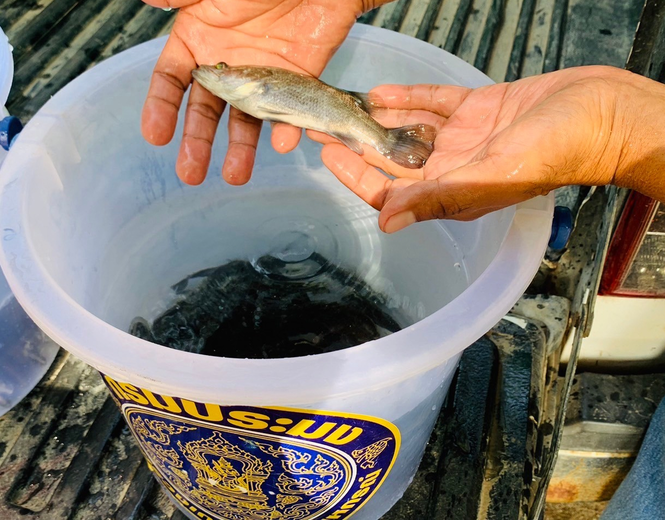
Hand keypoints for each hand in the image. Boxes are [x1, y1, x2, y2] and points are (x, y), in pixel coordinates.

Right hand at [140, 0, 386, 185]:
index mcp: (198, 41)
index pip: (171, 82)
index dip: (161, 108)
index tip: (156, 136)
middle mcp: (225, 65)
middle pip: (204, 112)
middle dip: (196, 143)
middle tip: (191, 173)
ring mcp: (260, 77)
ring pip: (244, 120)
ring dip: (240, 150)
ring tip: (235, 176)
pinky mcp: (295, 82)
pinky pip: (288, 112)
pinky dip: (287, 129)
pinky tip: (283, 142)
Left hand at [308, 65, 664, 232]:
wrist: (605, 114)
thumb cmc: (557, 151)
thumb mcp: (491, 176)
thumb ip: (437, 197)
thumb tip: (386, 222)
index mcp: (453, 192)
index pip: (391, 188)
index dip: (356, 174)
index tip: (327, 154)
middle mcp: (454, 167)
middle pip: (392, 158)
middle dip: (358, 142)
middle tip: (324, 123)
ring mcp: (466, 137)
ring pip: (410, 129)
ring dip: (379, 118)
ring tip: (346, 103)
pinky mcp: (480, 108)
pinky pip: (436, 103)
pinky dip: (411, 98)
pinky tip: (382, 91)